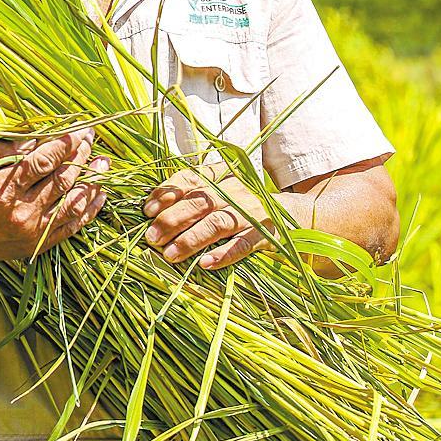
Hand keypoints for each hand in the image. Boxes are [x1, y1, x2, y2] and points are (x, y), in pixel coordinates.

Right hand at [0, 128, 108, 272]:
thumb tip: (36, 135)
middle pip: (62, 178)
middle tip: (92, 140)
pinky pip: (72, 226)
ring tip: (103, 163)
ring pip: (73, 202)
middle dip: (81, 155)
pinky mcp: (39, 244)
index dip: (66, 143)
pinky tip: (99, 194)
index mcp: (4, 187)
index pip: (44, 160)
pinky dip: (89, 209)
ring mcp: (33, 230)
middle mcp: (21, 210)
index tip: (80, 129)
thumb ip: (4, 149)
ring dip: (92, 181)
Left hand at [143, 162, 272, 269]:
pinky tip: (205, 263)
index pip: (189, 178)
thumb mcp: (220, 189)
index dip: (167, 193)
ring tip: (170, 254)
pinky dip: (224, 254)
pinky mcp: (265, 235)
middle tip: (151, 238)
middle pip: (199, 203)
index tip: (147, 210)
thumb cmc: (242, 202)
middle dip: (172, 220)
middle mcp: (235, 192)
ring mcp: (251, 213)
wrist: (292, 212)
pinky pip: (243, 245)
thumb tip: (152, 209)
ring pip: (217, 224)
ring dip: (191, 240)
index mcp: (221, 176)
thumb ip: (191, 194)